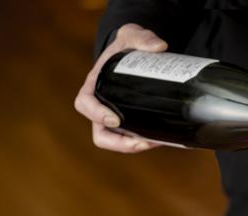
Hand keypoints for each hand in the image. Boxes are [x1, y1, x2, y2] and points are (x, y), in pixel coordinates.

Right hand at [74, 23, 167, 152]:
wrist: (137, 52)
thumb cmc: (128, 44)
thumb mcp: (132, 35)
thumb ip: (143, 37)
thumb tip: (160, 47)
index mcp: (95, 85)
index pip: (85, 104)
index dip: (96, 114)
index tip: (115, 119)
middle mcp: (102, 104)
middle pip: (101, 133)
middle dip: (119, 143)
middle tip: (142, 142)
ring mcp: (115, 115)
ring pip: (117, 140)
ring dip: (134, 147)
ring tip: (156, 142)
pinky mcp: (131, 120)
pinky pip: (133, 137)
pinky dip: (146, 142)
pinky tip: (162, 139)